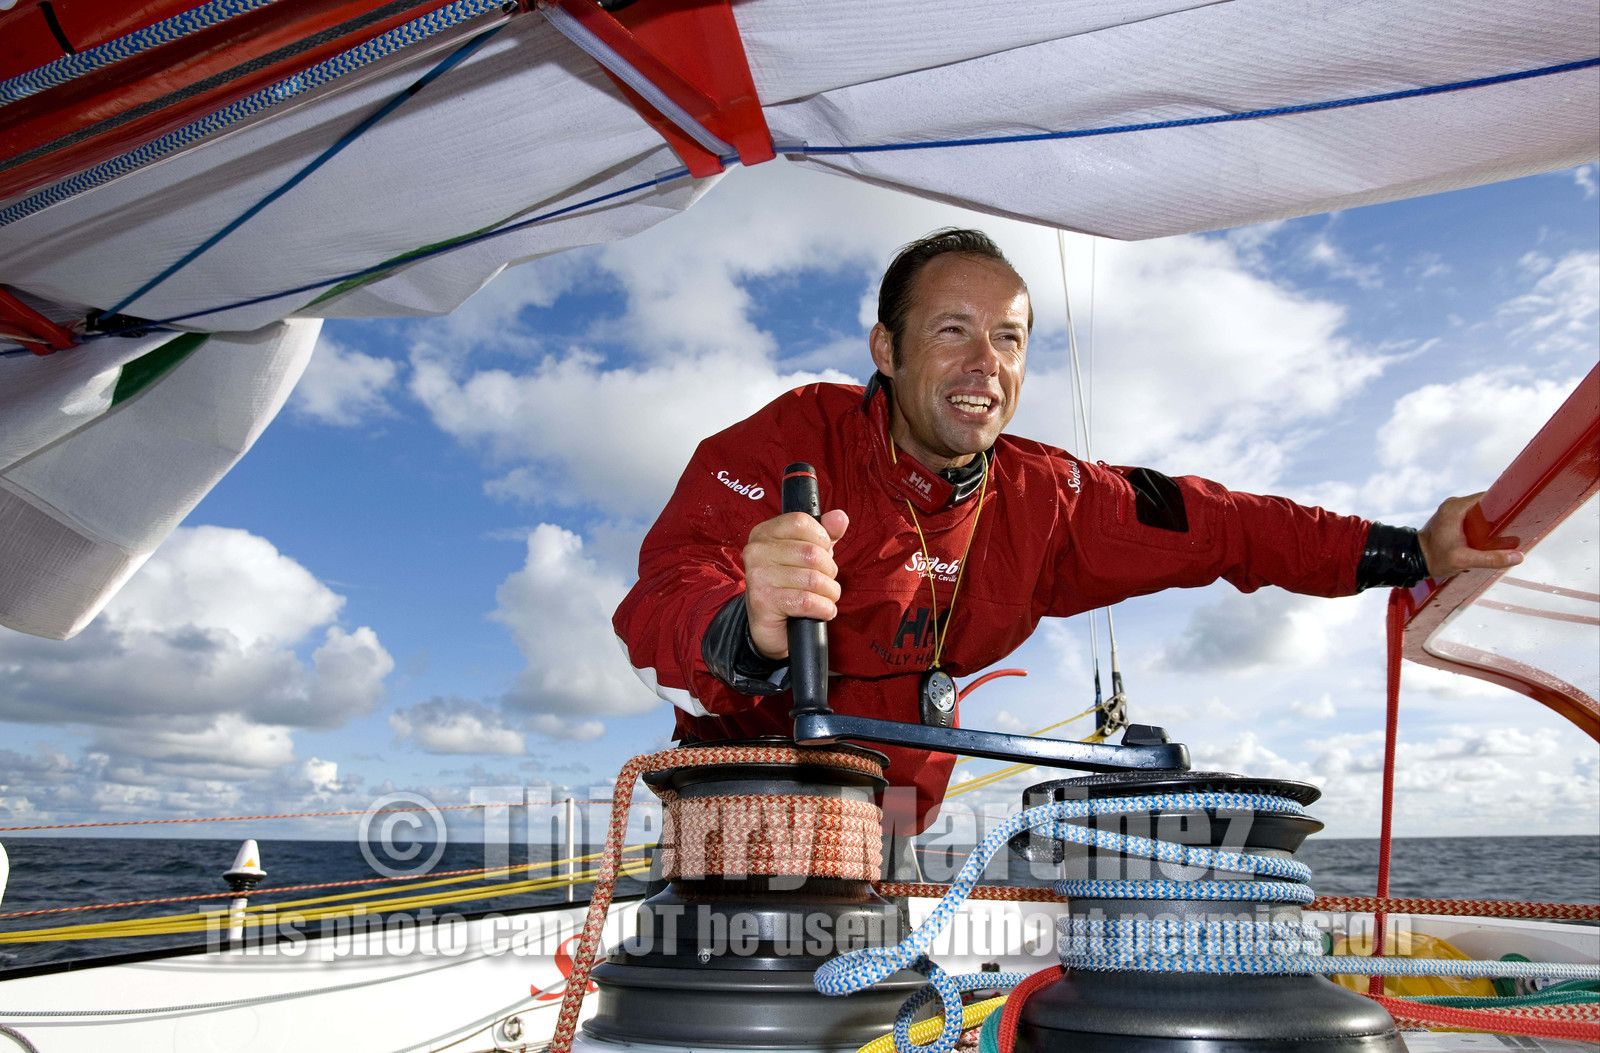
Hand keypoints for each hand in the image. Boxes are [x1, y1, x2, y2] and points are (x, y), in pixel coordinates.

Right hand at [742, 509, 848, 658]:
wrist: (769, 624)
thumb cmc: (789, 584)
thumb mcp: (808, 553)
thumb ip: (825, 534)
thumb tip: (840, 517)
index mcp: (764, 532)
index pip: (801, 522)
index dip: (822, 539)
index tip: (822, 554)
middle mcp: (756, 551)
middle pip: (812, 553)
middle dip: (829, 571)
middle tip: (824, 581)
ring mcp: (757, 577)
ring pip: (813, 579)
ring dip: (830, 593)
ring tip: (825, 597)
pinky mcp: (763, 602)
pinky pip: (807, 601)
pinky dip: (824, 608)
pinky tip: (822, 610)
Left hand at [1417, 492, 1523, 579]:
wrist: (1412, 560)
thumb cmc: (1434, 558)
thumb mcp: (1463, 560)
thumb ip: (1490, 558)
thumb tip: (1518, 557)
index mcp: (1456, 507)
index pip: (1488, 497)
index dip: (1504, 504)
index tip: (1518, 513)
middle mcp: (1454, 504)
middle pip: (1486, 504)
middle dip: (1499, 516)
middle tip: (1513, 529)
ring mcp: (1452, 510)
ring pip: (1480, 512)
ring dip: (1491, 522)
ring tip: (1504, 534)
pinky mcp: (1452, 518)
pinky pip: (1473, 517)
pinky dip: (1482, 525)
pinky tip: (1490, 537)